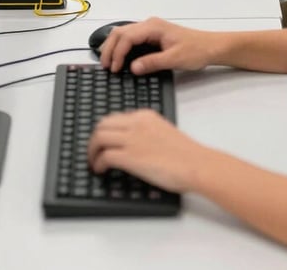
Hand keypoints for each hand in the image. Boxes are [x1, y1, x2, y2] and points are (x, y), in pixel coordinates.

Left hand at [88, 108, 207, 192]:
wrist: (195, 164)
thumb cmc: (185, 154)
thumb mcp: (163, 132)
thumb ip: (147, 132)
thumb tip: (134, 144)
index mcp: (145, 116)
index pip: (115, 118)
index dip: (105, 131)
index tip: (103, 142)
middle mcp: (136, 123)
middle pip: (102, 124)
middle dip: (94, 139)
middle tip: (93, 152)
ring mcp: (132, 139)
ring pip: (98, 137)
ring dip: (92, 151)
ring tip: (93, 163)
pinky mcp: (130, 157)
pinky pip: (104, 156)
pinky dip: (97, 163)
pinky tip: (100, 171)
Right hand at [97, 17, 218, 73]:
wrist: (211, 47)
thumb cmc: (196, 50)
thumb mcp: (175, 59)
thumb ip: (153, 62)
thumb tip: (133, 68)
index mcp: (153, 27)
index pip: (127, 37)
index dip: (117, 53)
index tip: (114, 68)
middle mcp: (150, 25)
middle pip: (120, 32)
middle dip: (110, 48)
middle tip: (105, 66)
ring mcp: (150, 29)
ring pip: (124, 34)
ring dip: (114, 47)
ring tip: (108, 63)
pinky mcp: (152, 36)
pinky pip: (131, 38)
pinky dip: (121, 47)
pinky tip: (119, 58)